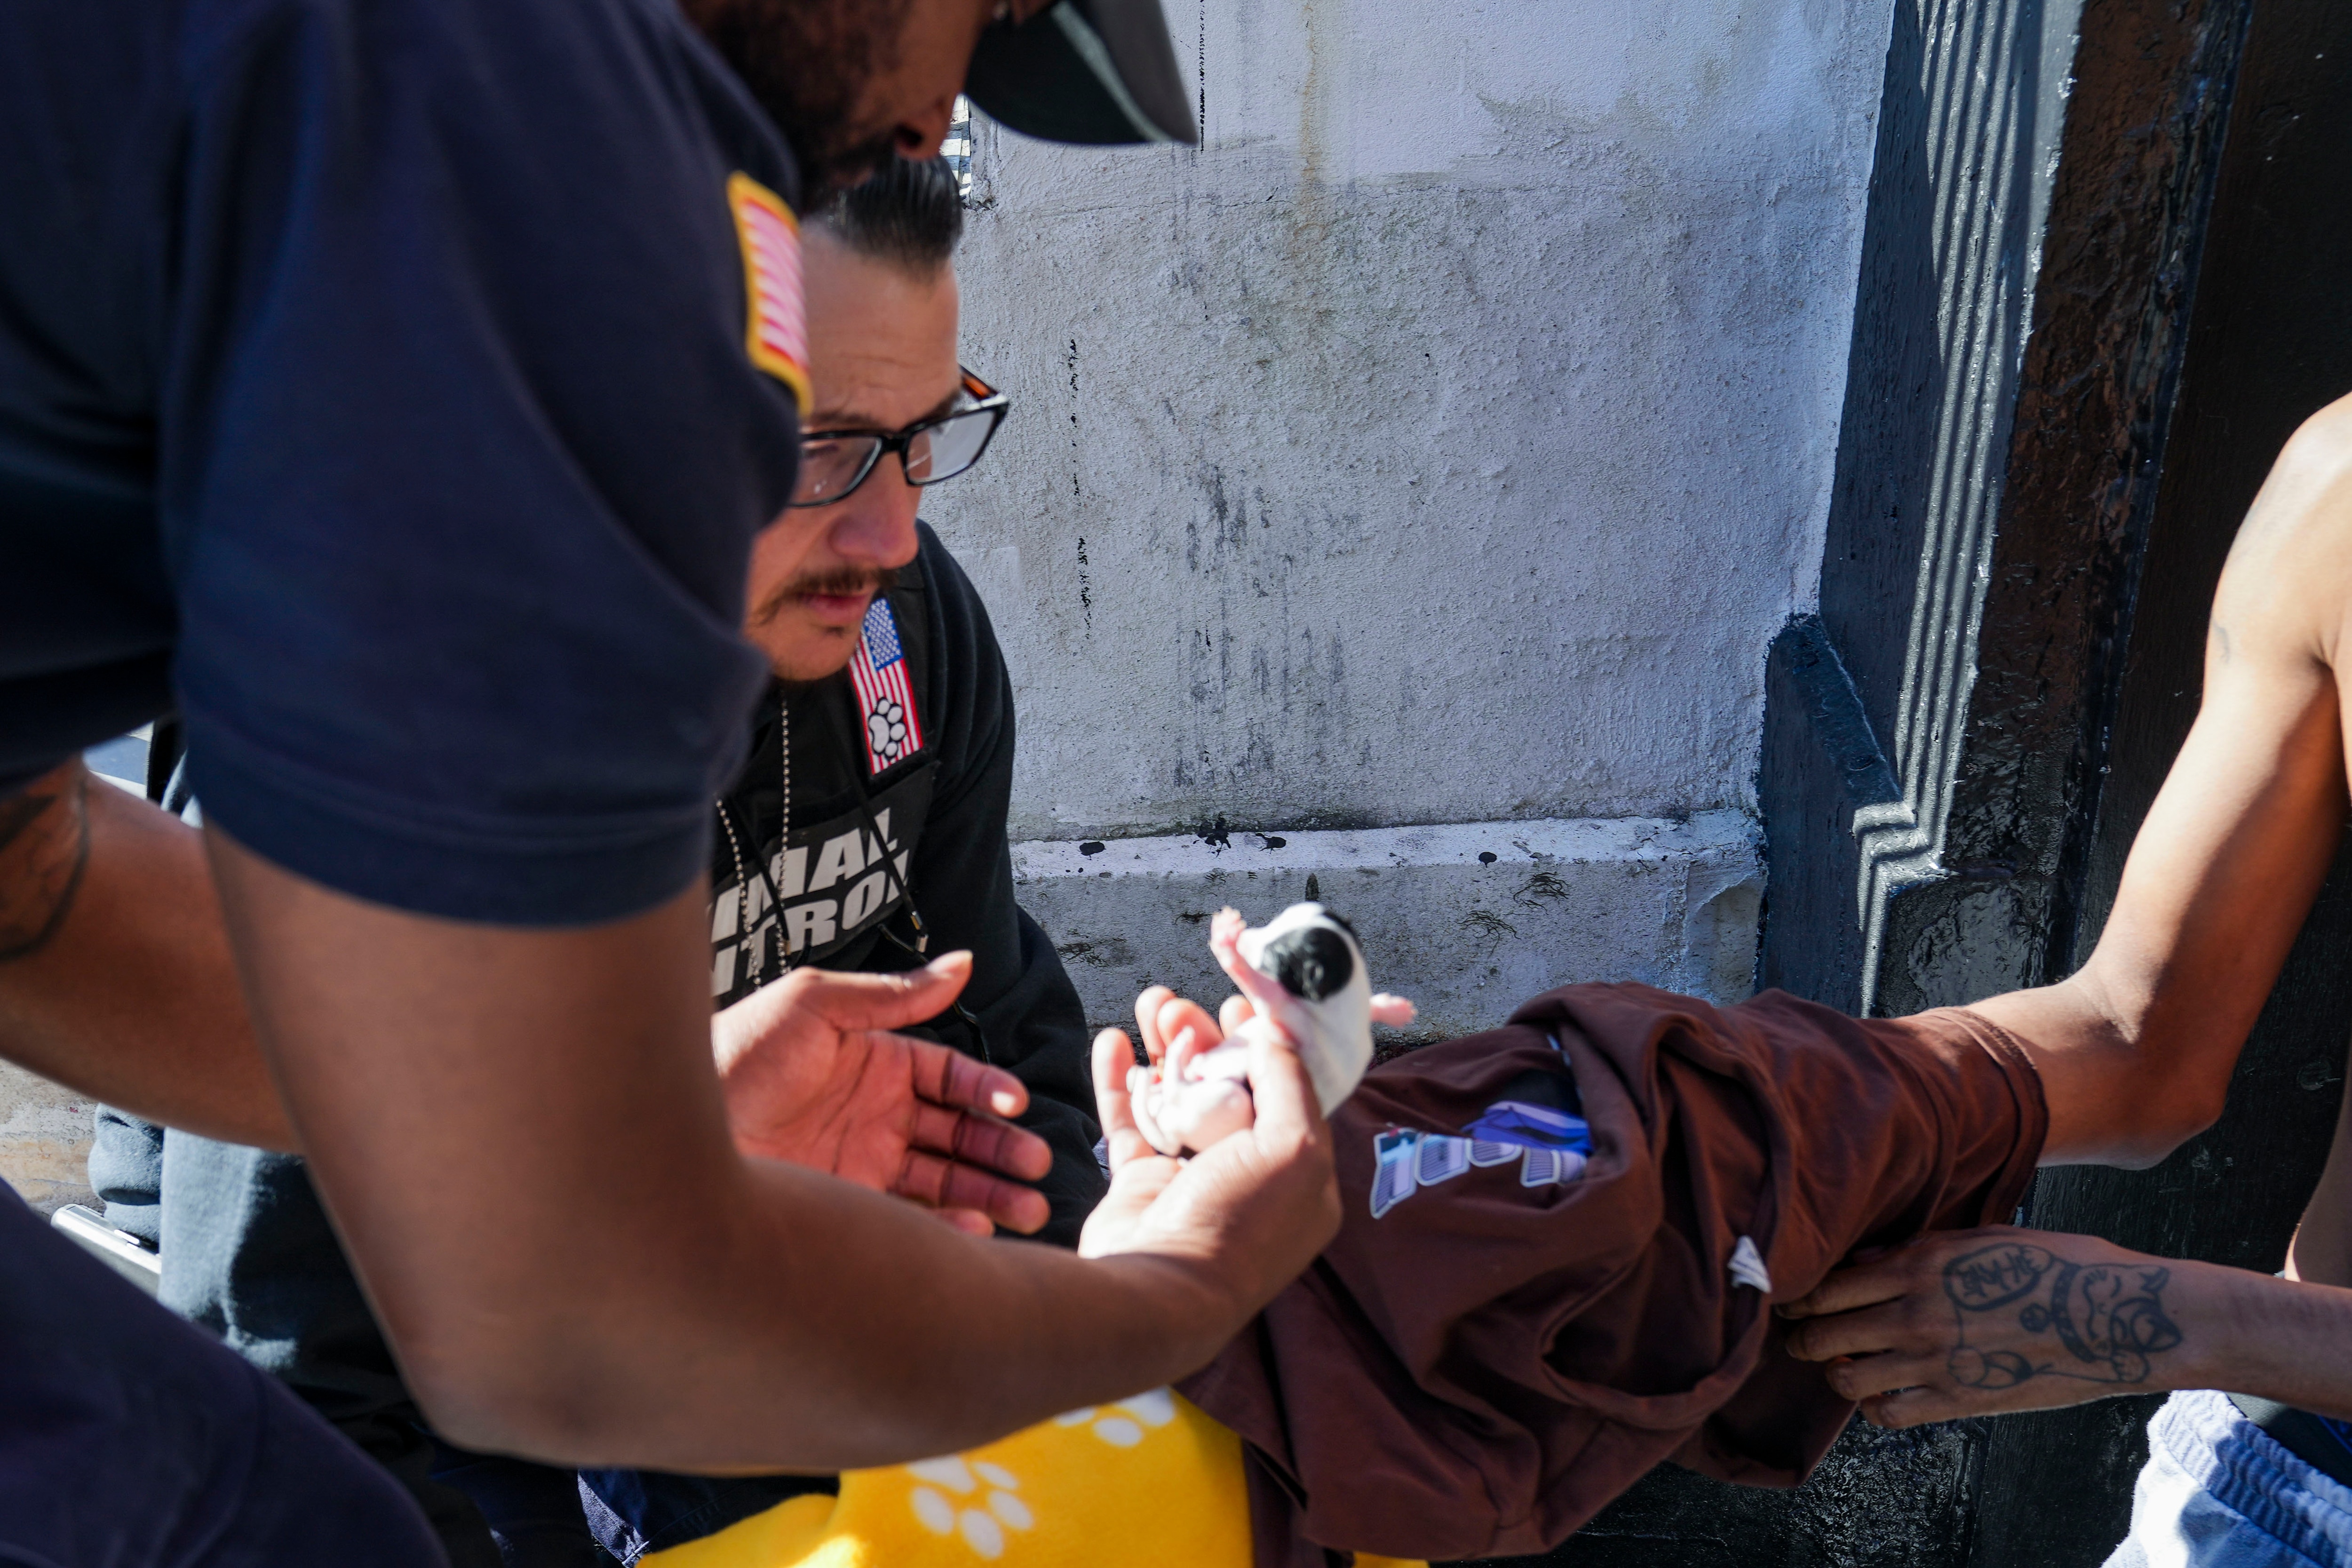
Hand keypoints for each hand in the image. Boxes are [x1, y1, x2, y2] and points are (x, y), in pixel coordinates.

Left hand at [714, 953, 1051, 1235]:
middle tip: (1038, 1167)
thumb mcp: (814, 1005)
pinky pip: (908, 1219)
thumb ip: (893, 994)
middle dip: (1001, 1151)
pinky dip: (945, 1228)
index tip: (1016, 1104)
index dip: (986, 1091)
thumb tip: (963, 962)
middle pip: (957, 1134)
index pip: (949, 1078)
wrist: (666, 1129)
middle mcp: (873, 1116)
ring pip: (943, 1181)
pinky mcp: (843, 1207)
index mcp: (874, 1064)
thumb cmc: (734, 1054)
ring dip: (988, 1194)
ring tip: (1028, 1213)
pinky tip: (974, 1231)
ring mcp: (860, 1164)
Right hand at [1078, 983, 1339, 1326]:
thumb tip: (1277, 1033)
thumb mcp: (1293, 1149)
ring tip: (1150, 1004)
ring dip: (1164, 1048)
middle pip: (1228, 1086)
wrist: (1160, 1292)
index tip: (1244, 1003)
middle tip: (1185, 1003)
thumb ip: (1290, 1083)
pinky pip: (1130, 1120)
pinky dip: (1120, 1079)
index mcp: (1299, 1174)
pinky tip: (1111, 1042)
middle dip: (1206, 1038)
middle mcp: (1247, 1175)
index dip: (1266, 1044)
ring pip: (1177, 1096)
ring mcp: (1191, 1180)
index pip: (1288, 1092)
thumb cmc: (1236, 1226)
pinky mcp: (1141, 1185)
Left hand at [1779, 1225, 2194, 1427]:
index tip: (1788, 1299)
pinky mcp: (1959, 1400)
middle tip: (1802, 1338)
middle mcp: (1915, 1311)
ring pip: (1845, 1378)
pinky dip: (1876, 1406)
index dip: (1795, 1296)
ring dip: (1837, 1373)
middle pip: (1819, 1334)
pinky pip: (1888, 1413)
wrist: (2120, 1316)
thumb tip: (1864, 1258)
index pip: (1824, 1285)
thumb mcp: (1983, 1237)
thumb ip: (1917, 1248)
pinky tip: (1887, 1393)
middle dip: (1801, 1338)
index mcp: (1918, 1263)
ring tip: (1846, 1365)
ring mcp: (1936, 1359)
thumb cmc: (2057, 1264)